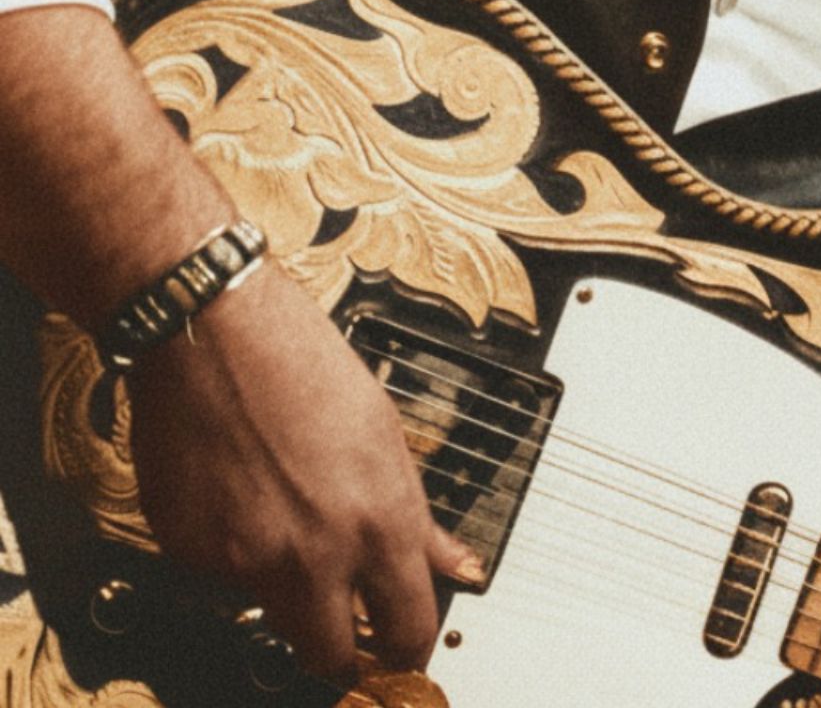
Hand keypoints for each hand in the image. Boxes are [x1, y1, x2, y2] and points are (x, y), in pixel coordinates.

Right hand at [127, 261, 481, 678]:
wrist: (212, 332)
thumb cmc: (302, 362)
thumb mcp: (385, 431)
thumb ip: (419, 517)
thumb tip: (459, 565)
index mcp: (380, 518)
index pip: (410, 630)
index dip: (408, 648)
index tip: (402, 649)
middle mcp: (317, 552)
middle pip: (333, 657)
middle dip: (341, 648)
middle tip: (341, 622)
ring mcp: (249, 561)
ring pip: (275, 620)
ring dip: (287, 595)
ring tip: (285, 522)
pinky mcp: (193, 555)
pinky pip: (220, 582)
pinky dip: (232, 556)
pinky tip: (239, 497)